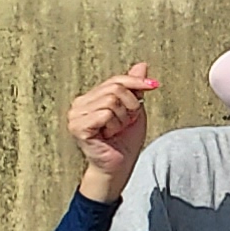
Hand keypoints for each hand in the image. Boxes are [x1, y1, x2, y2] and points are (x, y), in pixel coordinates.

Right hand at [66, 65, 162, 200]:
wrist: (120, 165)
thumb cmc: (125, 140)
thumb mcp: (135, 109)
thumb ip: (135, 88)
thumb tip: (142, 65)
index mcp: (91, 97)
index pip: (116, 80)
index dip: (136, 81)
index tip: (154, 85)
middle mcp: (79, 104)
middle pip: (115, 89)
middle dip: (130, 106)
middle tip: (126, 122)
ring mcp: (75, 115)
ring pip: (111, 101)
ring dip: (122, 118)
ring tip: (116, 129)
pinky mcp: (77, 127)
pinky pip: (105, 114)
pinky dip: (114, 124)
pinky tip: (109, 134)